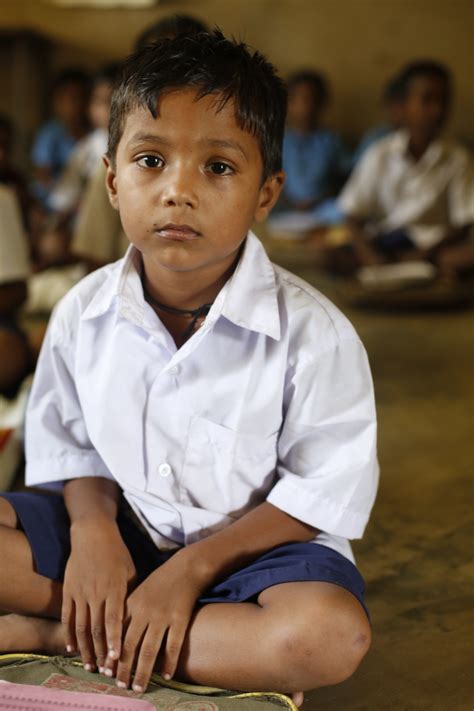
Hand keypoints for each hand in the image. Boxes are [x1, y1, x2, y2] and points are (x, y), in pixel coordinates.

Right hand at [62, 518, 135, 671]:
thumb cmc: (116, 552)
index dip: (114, 640)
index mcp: (114, 588)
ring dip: (85, 648)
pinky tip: (72, 648)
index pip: (114, 620)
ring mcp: (80, 593)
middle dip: (101, 652)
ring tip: (90, 666)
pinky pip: (67, 617)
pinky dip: (69, 634)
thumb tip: (137, 616)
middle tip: (105, 671)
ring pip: (81, 626)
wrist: (92, 534)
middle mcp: (96, 593)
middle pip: (97, 628)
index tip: (116, 658)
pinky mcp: (68, 591)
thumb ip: (132, 593)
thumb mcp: (130, 569)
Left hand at [106, 548, 206, 692]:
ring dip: (143, 672)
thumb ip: (126, 612)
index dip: (110, 654)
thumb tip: (114, 638)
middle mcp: (144, 611)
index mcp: (131, 604)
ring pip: (150, 650)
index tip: (105, 672)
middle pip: (130, 646)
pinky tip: (166, 675)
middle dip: (124, 668)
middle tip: (120, 685)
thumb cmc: (159, 582)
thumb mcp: (138, 592)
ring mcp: (163, 616)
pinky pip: (173, 645)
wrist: (185, 568)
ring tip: (139, 687)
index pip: (116, 634)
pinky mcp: (180, 618)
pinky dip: (169, 662)